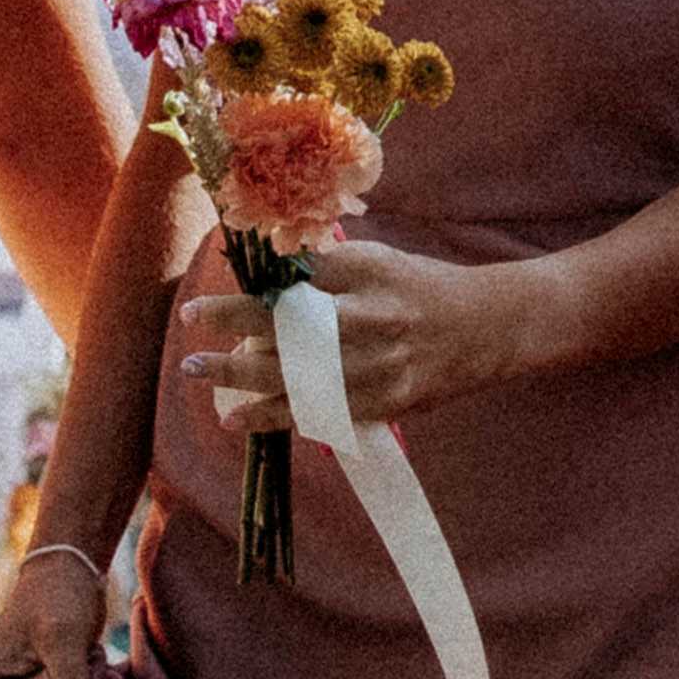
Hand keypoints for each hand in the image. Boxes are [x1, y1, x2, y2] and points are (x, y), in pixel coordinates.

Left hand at [172, 229, 527, 437]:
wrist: (489, 328)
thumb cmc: (424, 288)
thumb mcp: (381, 261)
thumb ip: (328, 266)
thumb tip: (268, 270)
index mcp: (370, 273)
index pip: (298, 276)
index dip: (253, 281)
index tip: (211, 286)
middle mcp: (372, 318)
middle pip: (292, 324)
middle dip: (235, 325)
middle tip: (189, 323)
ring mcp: (379, 365)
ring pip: (298, 375)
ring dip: (240, 376)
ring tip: (196, 370)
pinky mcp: (384, 402)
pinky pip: (319, 412)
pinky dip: (274, 417)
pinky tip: (237, 417)